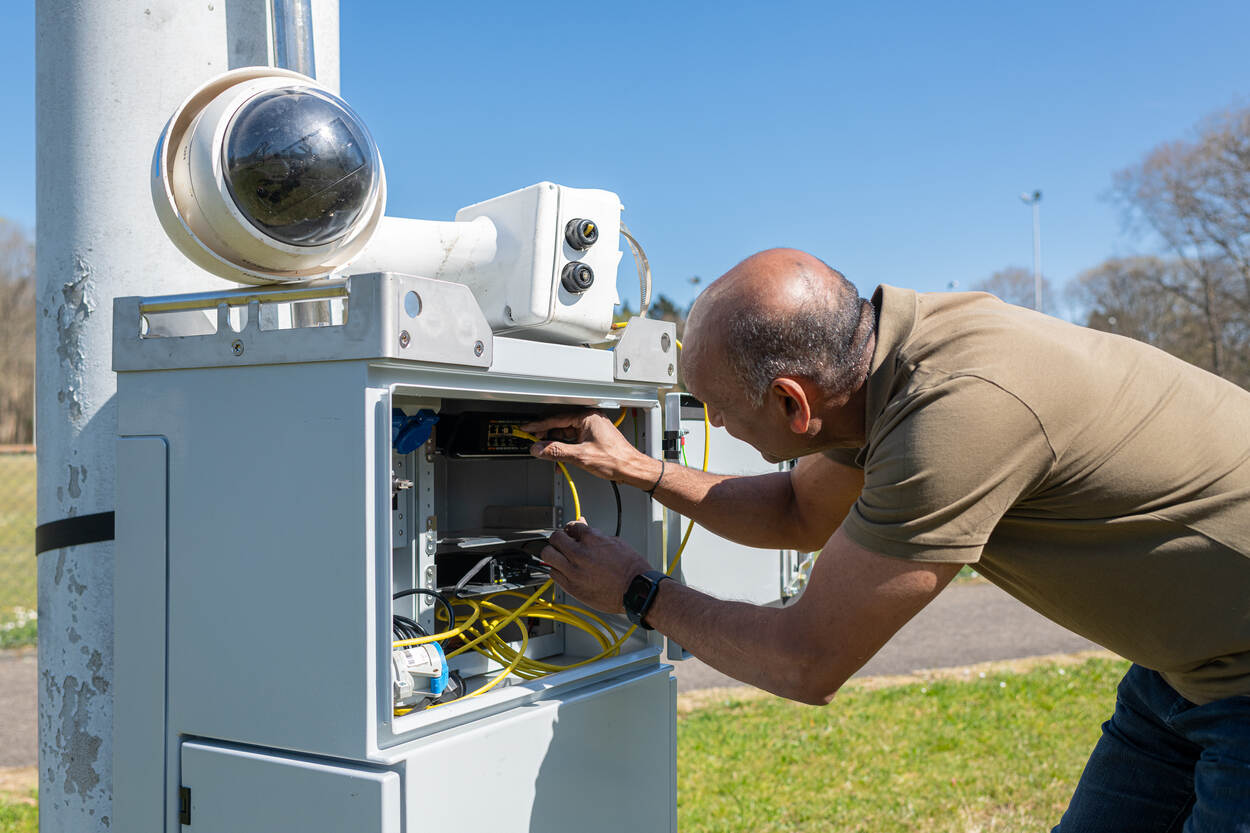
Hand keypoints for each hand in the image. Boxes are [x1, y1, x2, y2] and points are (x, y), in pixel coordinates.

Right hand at [520, 410, 659, 487]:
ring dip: (557, 447)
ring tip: (549, 457)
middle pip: (560, 426)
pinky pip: (574, 441)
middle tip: (535, 445)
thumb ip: (556, 451)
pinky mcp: (593, 438)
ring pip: (566, 435)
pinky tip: (561, 460)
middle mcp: (590, 420)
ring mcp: (592, 429)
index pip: (556, 419)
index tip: (527, 429)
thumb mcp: (580, 456)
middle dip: (548, 438)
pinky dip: (566, 450)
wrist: (632, 469)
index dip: (539, 426)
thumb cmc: (616, 460)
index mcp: (587, 417)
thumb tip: (539, 449)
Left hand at [540, 520, 651, 612]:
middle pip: (554, 538)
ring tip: (562, 557)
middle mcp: (580, 554)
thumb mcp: (615, 542)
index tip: (573, 533)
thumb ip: (595, 534)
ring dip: (554, 554)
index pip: (571, 526)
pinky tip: (566, 570)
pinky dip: (557, 570)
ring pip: (548, 556)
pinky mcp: (572, 587)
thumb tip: (583, 526)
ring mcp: (574, 571)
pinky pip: (553, 574)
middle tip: (564, 543)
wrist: (636, 591)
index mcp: (592, 539)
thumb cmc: (631, 568)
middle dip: (559, 538)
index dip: (572, 529)